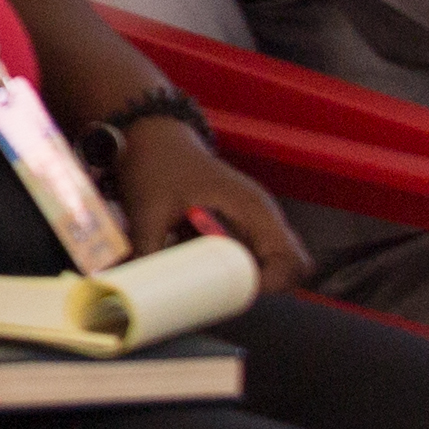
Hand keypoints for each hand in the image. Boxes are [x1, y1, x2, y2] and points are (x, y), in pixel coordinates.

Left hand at [107, 115, 310, 295]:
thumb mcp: (147, 209)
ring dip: (244, 276)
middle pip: (290, 266)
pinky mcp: (238, 224)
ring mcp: (253, 219)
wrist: (152, 136)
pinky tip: (198, 259)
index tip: (234, 291)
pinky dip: (232, 266)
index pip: (290, 261)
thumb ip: (146, 250)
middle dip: (262, 284)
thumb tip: (138, 285)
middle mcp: (262, 215)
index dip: (269, 284)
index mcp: (253, 208)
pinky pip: (249, 255)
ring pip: (270, 263)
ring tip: (205, 270)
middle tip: (221, 286)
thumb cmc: (156, 163)